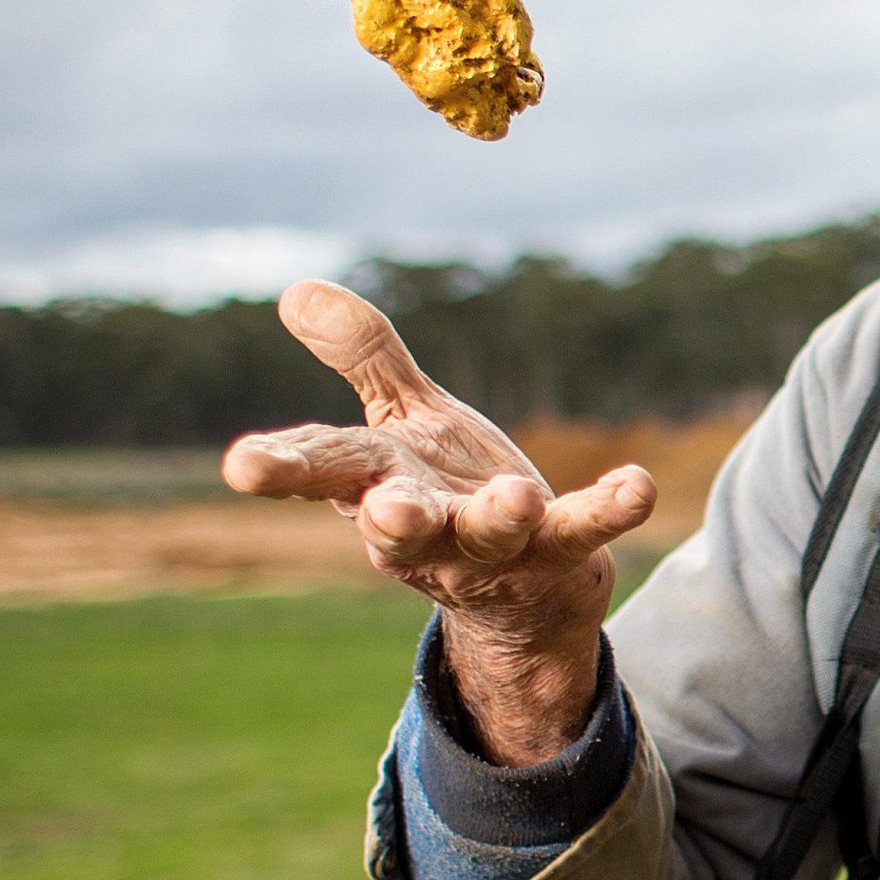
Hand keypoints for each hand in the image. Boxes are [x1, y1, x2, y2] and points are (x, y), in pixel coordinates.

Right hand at [221, 281, 654, 762]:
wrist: (522, 588)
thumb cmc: (444, 490)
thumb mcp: (403, 420)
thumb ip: (364, 358)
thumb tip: (298, 290)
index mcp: (378, 483)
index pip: (321, 469)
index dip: (280, 467)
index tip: (242, 466)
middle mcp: (428, 525)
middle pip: (400, 523)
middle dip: (392, 518)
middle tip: (384, 512)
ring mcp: (495, 545)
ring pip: (491, 532)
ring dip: (500, 515)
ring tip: (516, 496)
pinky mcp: (559, 550)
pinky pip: (583, 530)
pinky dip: (609, 507)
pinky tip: (637, 484)